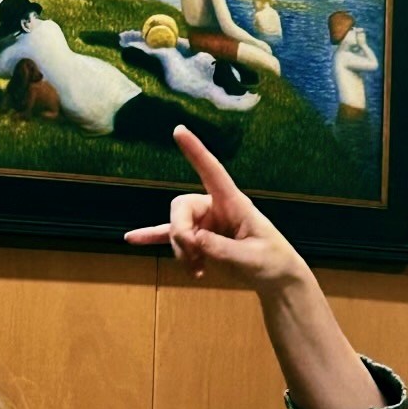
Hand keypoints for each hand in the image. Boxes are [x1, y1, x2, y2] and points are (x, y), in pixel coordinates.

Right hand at [124, 127, 306, 289]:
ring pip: (176, 228)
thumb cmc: (272, 262)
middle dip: (179, 231)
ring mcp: (206, 224)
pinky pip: (170, 237)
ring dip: (180, 251)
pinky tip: (131, 239)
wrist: (276, 279)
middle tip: (191, 253)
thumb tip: (193, 242)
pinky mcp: (200, 242)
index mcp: (234, 203)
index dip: (196, 151)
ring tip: (196, 271)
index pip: (213, 172)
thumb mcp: (252, 258)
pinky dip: (153, 238)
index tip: (179, 130)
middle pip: (181, 207)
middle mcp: (216, 208)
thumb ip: (222, 250)